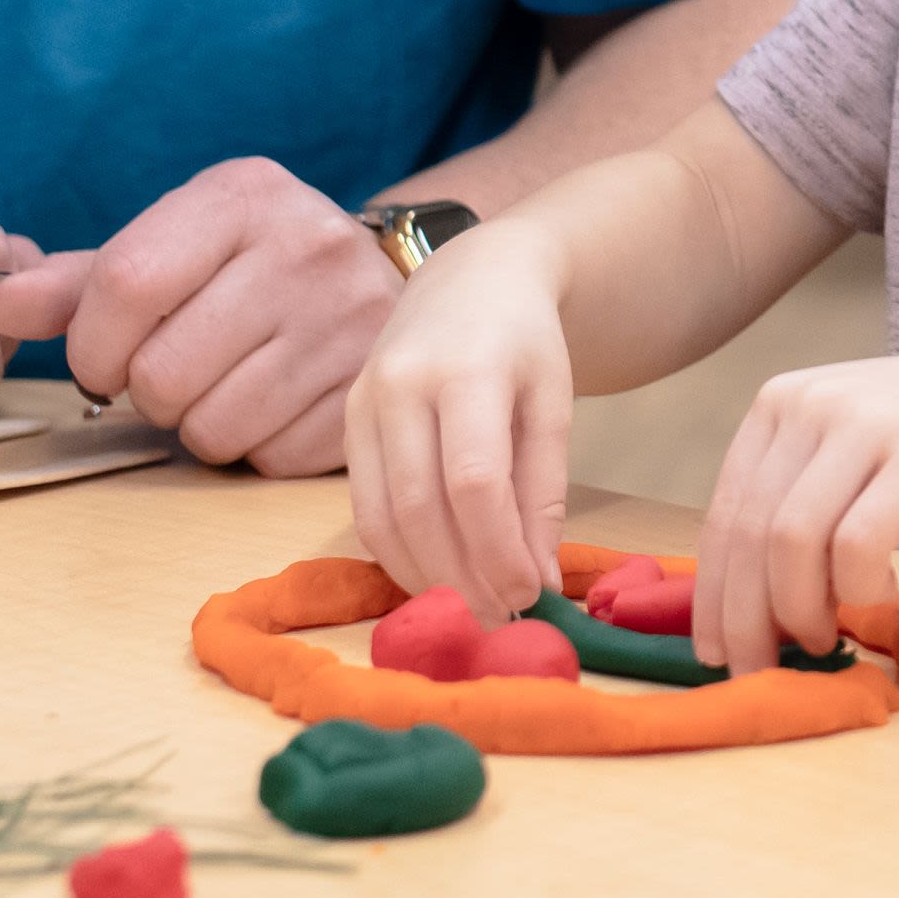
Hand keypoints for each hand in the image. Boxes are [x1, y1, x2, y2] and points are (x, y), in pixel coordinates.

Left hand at [0, 157, 389, 475]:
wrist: (386, 280)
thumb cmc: (248, 268)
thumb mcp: (172, 249)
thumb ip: (78, 282)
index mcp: (245, 194)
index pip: (127, 282)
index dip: (92, 342)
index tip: (102, 356)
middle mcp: (308, 245)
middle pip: (161, 371)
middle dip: (147, 390)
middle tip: (179, 368)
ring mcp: (350, 320)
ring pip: (209, 426)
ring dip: (197, 423)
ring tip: (228, 383)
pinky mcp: (368, 391)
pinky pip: (265, 458)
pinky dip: (255, 447)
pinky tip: (277, 403)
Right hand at [344, 223, 583, 617]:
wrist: (471, 280)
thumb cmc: (523, 343)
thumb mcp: (552, 404)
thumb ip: (543, 490)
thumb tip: (537, 579)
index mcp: (466, 370)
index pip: (474, 480)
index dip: (498, 549)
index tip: (529, 593)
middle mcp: (401, 384)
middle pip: (420, 505)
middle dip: (461, 575)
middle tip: (499, 617)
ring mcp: (363, 403)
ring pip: (381, 516)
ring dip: (425, 575)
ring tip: (471, 608)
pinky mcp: (346, 423)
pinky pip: (363, 507)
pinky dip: (398, 553)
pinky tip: (435, 575)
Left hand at [694, 340, 898, 668]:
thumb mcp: (849, 443)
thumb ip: (797, 495)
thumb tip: (742, 599)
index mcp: (781, 401)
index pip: (724, 514)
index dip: (714, 594)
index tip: (715, 649)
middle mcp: (813, 403)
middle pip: (749, 535)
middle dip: (746, 619)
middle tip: (757, 670)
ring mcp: (866, 425)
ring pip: (792, 545)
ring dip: (799, 611)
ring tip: (823, 638)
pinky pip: (858, 547)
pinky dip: (859, 589)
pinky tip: (881, 594)